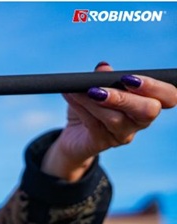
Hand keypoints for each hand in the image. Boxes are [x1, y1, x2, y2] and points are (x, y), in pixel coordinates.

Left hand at [43, 62, 176, 181]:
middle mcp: (140, 121)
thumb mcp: (98, 87)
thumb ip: (104, 77)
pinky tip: (69, 95)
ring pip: (115, 119)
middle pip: (148, 111)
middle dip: (125, 98)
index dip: (156, 87)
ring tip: (76, 90)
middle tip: (99, 88)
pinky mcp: (103, 143)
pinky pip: (94, 125)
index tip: (129, 78)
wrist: (73, 134)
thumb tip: (103, 68)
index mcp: (148, 102)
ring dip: (94, 101)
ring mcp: (123, 134)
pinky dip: (80, 107)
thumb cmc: (92, 106)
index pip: (169, 97)